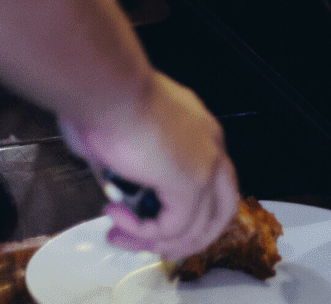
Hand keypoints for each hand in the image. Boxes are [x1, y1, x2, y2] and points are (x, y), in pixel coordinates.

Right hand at [62, 73, 238, 258]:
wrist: (110, 90)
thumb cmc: (110, 101)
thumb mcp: (129, 135)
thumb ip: (135, 164)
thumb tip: (119, 187)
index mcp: (202, 132)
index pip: (212, 185)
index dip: (182, 210)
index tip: (142, 215)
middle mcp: (213, 147)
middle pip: (221, 212)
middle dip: (182, 238)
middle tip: (139, 241)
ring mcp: (207, 165)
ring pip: (200, 226)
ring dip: (155, 240)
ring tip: (118, 234)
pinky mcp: (192, 182)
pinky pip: (175, 227)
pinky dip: (144, 233)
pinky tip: (116, 215)